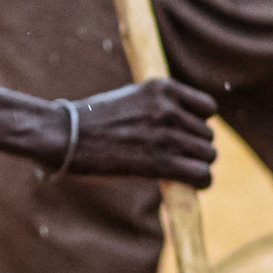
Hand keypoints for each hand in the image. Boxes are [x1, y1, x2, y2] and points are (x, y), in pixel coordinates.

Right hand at [50, 78, 217, 187]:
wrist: (64, 135)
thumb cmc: (92, 121)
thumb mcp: (131, 99)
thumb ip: (159, 108)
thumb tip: (186, 132)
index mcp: (162, 88)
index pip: (208, 108)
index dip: (198, 125)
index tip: (184, 136)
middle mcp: (167, 108)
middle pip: (208, 135)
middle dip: (196, 149)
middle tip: (176, 159)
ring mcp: (165, 134)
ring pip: (208, 155)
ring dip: (197, 166)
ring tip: (178, 172)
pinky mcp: (160, 161)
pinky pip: (201, 174)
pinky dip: (199, 182)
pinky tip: (188, 184)